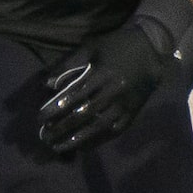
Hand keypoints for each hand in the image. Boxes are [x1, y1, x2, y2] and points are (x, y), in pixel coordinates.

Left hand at [37, 19, 177, 156]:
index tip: (41, 118)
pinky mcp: (134, 112)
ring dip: (78, 139)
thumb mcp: (91, 48)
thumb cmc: (116, 45)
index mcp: (103, 74)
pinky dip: (98, 140)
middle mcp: (114, 91)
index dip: (56, 108)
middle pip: (84, 114)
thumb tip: (48, 84)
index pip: (74, 95)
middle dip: (63, 127)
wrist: (151, 49)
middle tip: (45, 137)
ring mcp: (125, 104)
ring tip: (59, 147)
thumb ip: (69, 65)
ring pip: (99, 126)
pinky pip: (115, 131)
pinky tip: (83, 147)